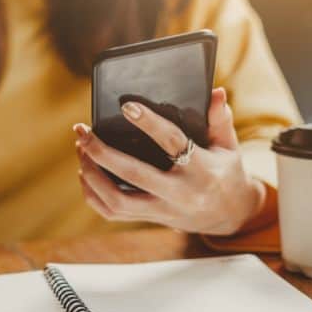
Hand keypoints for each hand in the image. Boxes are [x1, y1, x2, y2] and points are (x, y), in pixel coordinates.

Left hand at [74, 88, 265, 235]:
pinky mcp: (150, 219)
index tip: (126, 106)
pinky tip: (85, 172)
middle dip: (102, 152)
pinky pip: (113, 213)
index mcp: (201, 169)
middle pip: (133, 175)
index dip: (149, 124)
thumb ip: (220, 119)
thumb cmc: (225, 172)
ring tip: (81, 149)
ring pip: (117, 200)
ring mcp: (163, 210)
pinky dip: (93, 195)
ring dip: (92, 175)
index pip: (172, 143)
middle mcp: (179, 193)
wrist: (230, 215)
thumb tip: (215, 91)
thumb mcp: (229, 146)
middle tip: (83, 132)